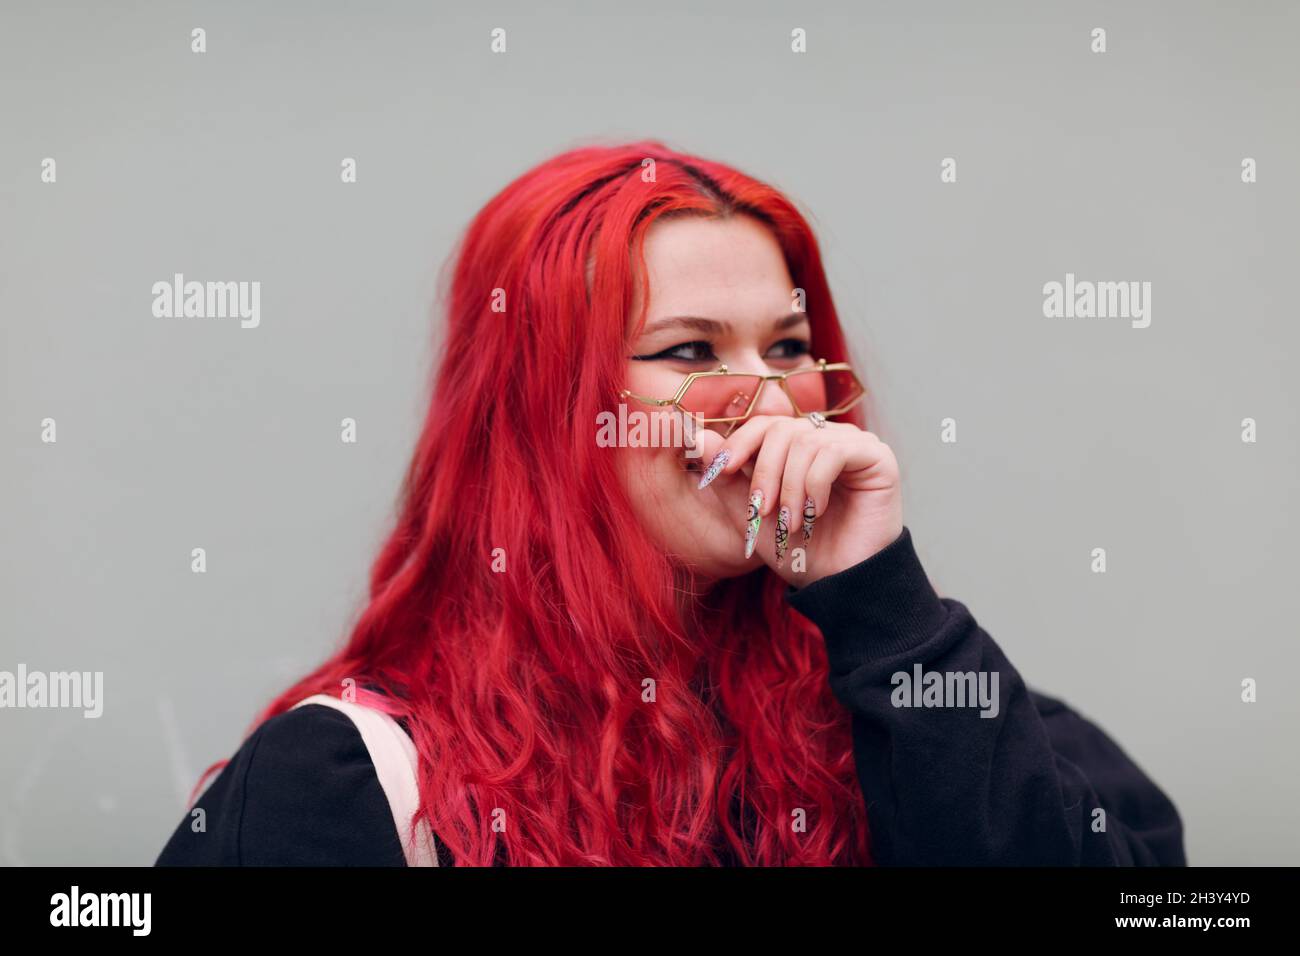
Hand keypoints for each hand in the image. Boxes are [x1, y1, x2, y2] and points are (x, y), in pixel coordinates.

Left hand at [691, 415, 902, 587]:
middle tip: (762, 510)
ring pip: (804, 441)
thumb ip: (727, 478)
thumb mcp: (751, 514)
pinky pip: (833, 452)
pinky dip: (815, 484)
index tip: (721, 469)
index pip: (765, 424)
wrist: (840, 583)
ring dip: (790, 486)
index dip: (740, 442)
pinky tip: (816, 512)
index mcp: (798, 448)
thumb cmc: (799, 550)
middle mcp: (827, 438)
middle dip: (764, 471)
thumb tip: (699, 438)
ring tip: (790, 522)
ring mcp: (854, 444)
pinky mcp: (877, 457)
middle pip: (782, 429)